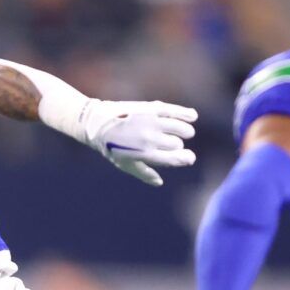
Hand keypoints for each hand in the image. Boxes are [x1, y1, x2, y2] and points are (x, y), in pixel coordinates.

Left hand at [77, 99, 198, 185]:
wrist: (97, 123)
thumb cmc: (111, 147)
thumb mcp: (125, 164)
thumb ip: (144, 174)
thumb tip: (159, 182)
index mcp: (146, 154)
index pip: (176, 158)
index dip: (186, 159)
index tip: (189, 158)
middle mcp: (150, 138)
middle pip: (177, 144)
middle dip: (177, 145)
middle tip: (173, 144)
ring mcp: (151, 122)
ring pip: (181, 128)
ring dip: (185, 131)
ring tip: (184, 132)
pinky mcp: (151, 108)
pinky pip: (175, 111)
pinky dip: (186, 113)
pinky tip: (193, 116)